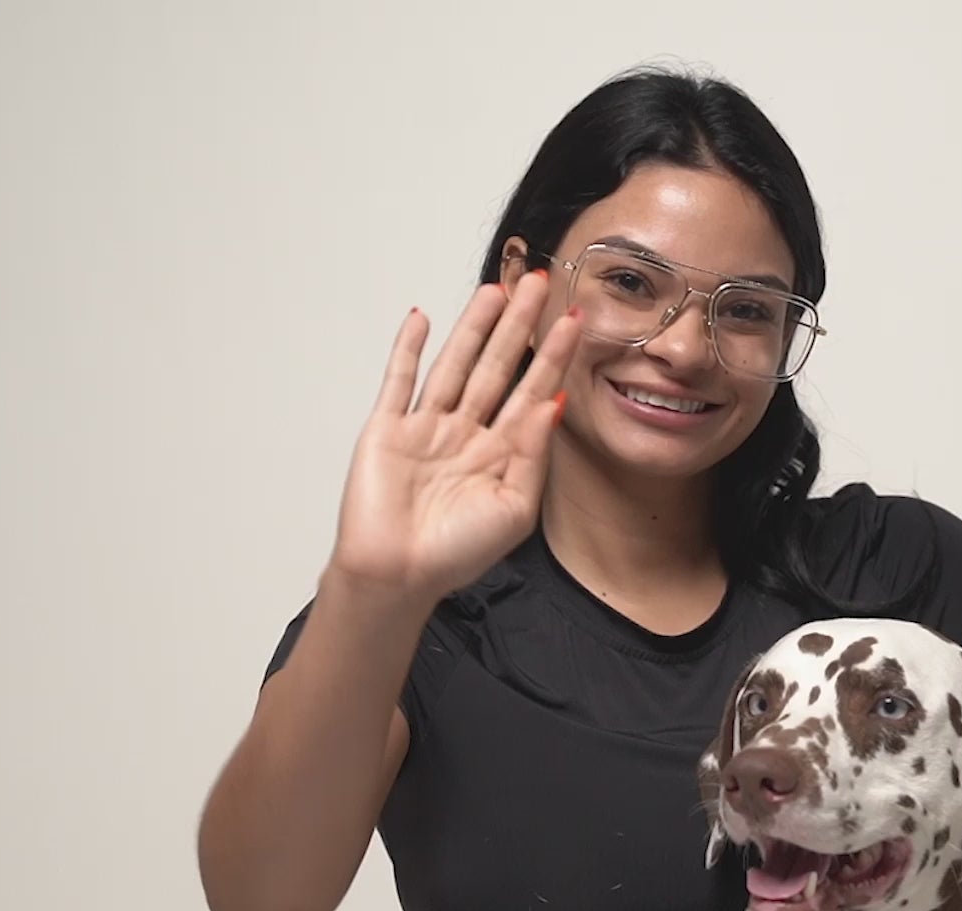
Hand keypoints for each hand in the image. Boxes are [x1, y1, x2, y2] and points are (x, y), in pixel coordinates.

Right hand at [325, 272, 581, 607]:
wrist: (397, 576)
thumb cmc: (455, 555)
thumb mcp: (515, 508)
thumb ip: (532, 454)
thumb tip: (552, 403)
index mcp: (499, 454)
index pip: (532, 391)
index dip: (552, 355)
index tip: (574, 321)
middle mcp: (465, 434)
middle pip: (497, 366)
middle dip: (518, 325)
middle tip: (539, 283)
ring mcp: (426, 428)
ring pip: (455, 364)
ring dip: (474, 326)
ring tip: (496, 288)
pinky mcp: (387, 429)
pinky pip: (399, 380)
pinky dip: (408, 349)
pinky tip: (422, 318)